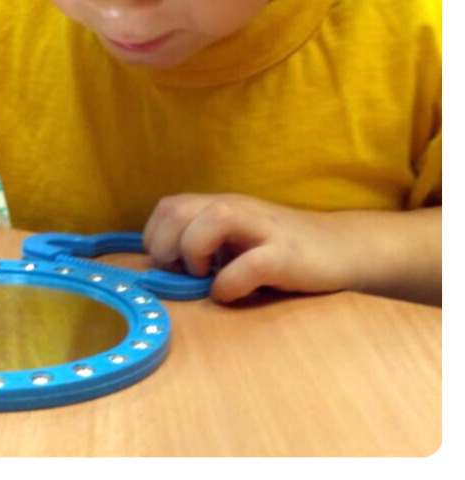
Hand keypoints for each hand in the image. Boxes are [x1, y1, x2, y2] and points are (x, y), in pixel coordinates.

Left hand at [142, 192, 355, 302]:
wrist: (341, 248)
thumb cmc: (280, 250)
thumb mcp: (236, 240)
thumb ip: (205, 245)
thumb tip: (165, 272)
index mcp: (218, 204)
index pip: (168, 207)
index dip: (155, 236)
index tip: (165, 266)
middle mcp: (235, 208)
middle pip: (177, 210)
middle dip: (165, 246)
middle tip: (179, 273)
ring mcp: (262, 229)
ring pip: (210, 221)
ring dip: (193, 252)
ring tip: (202, 277)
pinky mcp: (287, 255)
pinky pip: (249, 265)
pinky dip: (229, 284)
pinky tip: (229, 294)